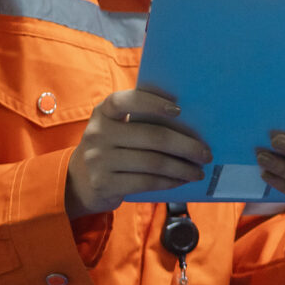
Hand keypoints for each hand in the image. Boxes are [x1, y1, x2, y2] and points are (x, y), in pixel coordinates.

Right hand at [66, 90, 209, 216]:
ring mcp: (98, 159)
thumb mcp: (116, 128)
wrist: (79, 181)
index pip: (125, 101)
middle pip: (152, 137)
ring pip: (153, 162)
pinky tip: (181, 181)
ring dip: (182, 168)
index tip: (179, 110)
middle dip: (185, 146)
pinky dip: (169, 182)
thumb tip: (189, 123)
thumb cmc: (111, 148)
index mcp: (104, 112)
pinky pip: (146, 182)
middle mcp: (98, 133)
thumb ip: (140, 120)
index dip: (152, 103)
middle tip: (205, 153)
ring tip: (198, 171)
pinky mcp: (104, 183)